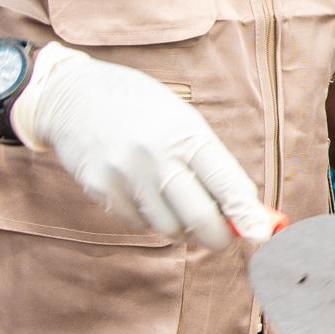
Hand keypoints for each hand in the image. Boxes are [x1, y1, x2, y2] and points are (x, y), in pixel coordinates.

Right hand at [10, 42, 268, 250]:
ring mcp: (125, 175)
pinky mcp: (100, 189)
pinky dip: (148, 217)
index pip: (225, 183)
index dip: (246, 215)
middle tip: (223, 238)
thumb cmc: (140, 107)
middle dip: (218, 236)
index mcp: (185, 133)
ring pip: (168, 228)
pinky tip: (142, 191)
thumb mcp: (182, 120)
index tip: (261, 236)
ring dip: (180, 226)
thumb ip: (211, 163)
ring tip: (173, 198)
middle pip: (199, 218)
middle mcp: (156, 155)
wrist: (73, 95)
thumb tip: (242, 209)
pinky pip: (137, 223)